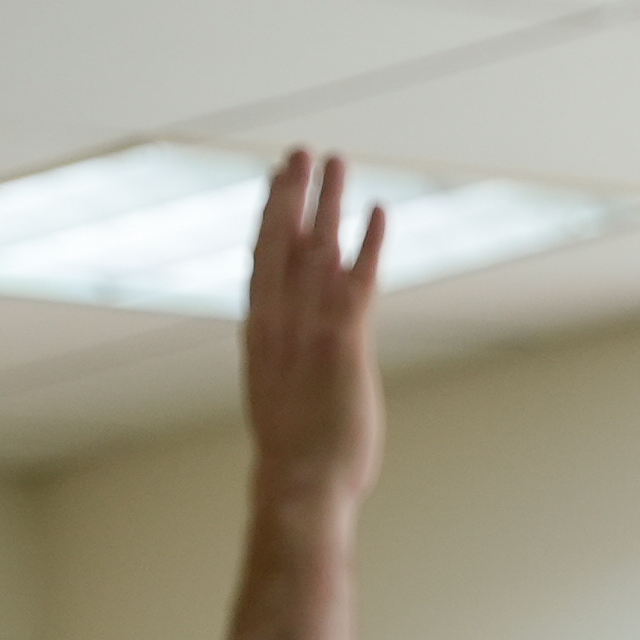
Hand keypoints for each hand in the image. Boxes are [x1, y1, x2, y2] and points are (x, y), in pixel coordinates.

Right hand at [240, 149, 385, 514]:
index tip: (273, 181)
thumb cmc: (296, 460)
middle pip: (281, 242)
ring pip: (315, 249)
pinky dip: (368, 245)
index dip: (268, 217)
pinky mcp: (342, 345)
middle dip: (291, 193)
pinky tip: (379, 211)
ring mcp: (308, 331)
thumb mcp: (284, 400)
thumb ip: (290, 366)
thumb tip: (299, 357)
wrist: (299, 488)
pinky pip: (357, 283)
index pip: (260, 262)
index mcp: (261, 336)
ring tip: (335, 159)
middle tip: (300, 151)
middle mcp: (278, 324)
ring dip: (327, 201)